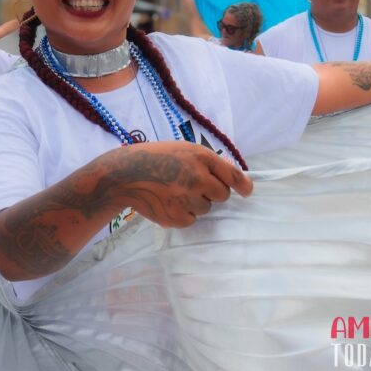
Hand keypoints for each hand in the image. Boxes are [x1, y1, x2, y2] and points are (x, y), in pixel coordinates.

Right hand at [101, 141, 251, 228]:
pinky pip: (192, 220)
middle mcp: (197, 178)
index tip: (246, 191)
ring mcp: (187, 199)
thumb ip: (207, 163)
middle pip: (222, 195)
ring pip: (206, 208)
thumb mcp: (183, 150)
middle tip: (190, 185)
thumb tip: (234, 179)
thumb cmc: (155, 159)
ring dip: (195, 203)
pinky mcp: (177, 217)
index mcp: (200, 157)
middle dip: (211, 191)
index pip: (232, 175)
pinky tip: (167, 202)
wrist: (123, 175)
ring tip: (173, 192)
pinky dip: (183, 214)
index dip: (243, 185)